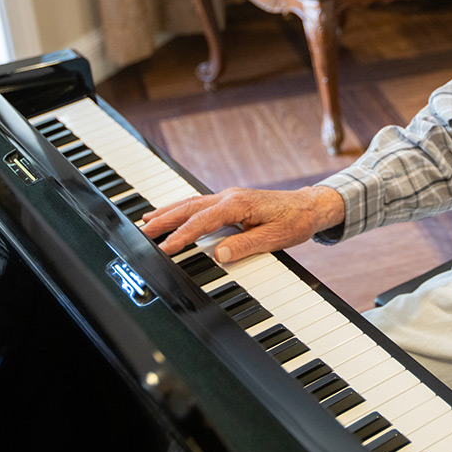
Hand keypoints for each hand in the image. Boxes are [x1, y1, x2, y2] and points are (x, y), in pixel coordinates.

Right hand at [139, 186, 344, 261]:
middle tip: (142, 233)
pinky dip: (181, 210)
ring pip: (191, 203)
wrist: (310, 206)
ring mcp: (228, 197)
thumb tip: (219, 254)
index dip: (182, 235)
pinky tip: (169, 214)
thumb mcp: (274, 237)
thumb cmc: (295, 221)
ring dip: (168, 212)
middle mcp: (229, 197)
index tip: (166, 248)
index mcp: (238, 204)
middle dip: (164, 220)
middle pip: (189, 208)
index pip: (202, 221)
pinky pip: (199, 205)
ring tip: (146, 223)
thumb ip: (245, 245)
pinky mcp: (230, 202)